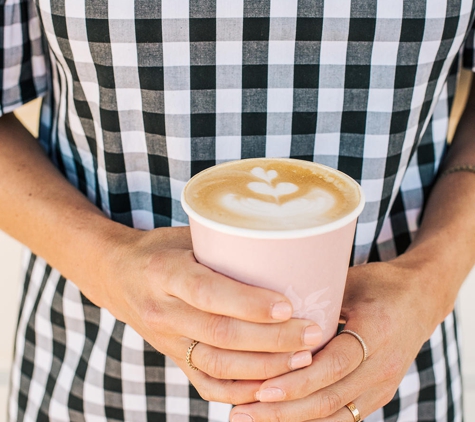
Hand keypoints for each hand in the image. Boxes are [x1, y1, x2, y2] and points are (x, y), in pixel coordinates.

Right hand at [87, 225, 321, 404]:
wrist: (117, 275)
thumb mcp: (186, 235)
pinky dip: (242, 390)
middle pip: (219, 334)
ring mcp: (166, 340)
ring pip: (217, 365)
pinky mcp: (173, 358)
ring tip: (303, 358)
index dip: (249, 303)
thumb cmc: (161, 249)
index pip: (207, 292)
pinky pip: (207, 384)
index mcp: (163, 271)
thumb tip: (283, 248)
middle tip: (312, 334)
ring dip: (264, 367)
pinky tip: (273, 384)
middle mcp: (162, 310)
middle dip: (271, 340)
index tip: (288, 306)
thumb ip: (225, 245)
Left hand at [230, 257, 445, 419]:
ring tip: (251, 419)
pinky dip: (311, 421)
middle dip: (284, 410)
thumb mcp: (349, 281)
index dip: (297, 381)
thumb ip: (315, 298)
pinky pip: (342, 417)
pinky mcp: (377, 395)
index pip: (334, 366)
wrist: (420, 300)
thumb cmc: (379, 284)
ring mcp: (382, 386)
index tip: (262, 389)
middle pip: (330, 398)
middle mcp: (382, 366)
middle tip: (242, 412)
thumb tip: (266, 308)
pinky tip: (280, 420)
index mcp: (376, 331)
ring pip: (334, 415)